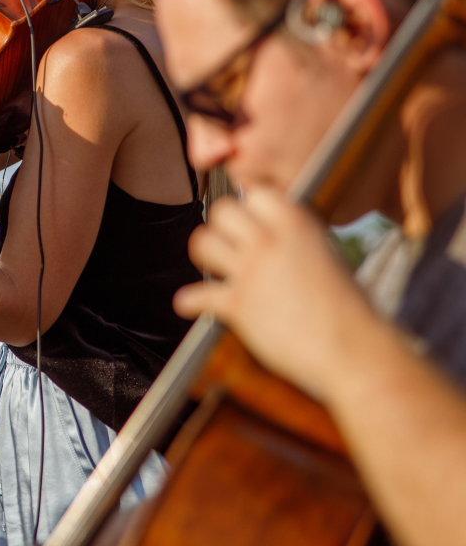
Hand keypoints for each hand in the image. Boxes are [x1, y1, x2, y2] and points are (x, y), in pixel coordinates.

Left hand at [173, 189, 377, 400]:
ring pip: (202, 242)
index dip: (248, 208)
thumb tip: (270, 232)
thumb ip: (294, 239)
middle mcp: (270, 240)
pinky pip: (195, 294)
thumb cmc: (347, 309)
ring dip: (204, 255)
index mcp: (296, 222)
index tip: (247, 220)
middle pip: (221, 210)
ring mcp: (251, 270)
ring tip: (214, 266)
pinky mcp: (237, 304)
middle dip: (222, 227)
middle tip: (229, 245)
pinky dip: (190, 301)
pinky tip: (192, 304)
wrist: (355, 352)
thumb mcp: (326, 254)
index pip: (254, 193)